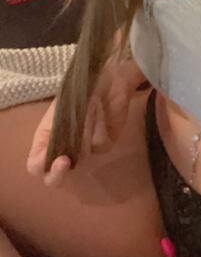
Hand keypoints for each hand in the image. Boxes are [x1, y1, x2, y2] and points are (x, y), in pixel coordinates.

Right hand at [26, 55, 148, 187]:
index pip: (36, 165)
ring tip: (87, 113)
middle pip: (54, 178)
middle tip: (66, 161)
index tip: (57, 157)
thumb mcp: (59, 108)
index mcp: (46, 140)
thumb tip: (54, 153)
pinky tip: (99, 115)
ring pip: (80, 161)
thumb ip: (54, 131)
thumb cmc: (79, 89)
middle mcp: (63, 150)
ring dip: (82, 139)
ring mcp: (84, 150)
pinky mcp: (104, 146)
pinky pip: (99, 148)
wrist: (108, 78)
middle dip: (57, 173)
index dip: (42, 165)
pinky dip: (97, 132)